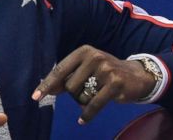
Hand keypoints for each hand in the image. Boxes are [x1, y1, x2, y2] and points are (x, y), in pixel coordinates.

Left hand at [31, 45, 156, 123]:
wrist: (137, 75)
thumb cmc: (106, 73)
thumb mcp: (87, 69)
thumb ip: (68, 78)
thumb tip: (46, 90)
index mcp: (84, 51)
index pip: (60, 70)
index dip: (47, 84)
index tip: (35, 96)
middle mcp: (94, 57)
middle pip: (70, 86)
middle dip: (75, 95)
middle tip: (90, 90)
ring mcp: (105, 69)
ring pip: (81, 96)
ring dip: (85, 102)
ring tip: (97, 95)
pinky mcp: (114, 83)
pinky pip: (93, 104)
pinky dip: (87, 114)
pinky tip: (83, 120)